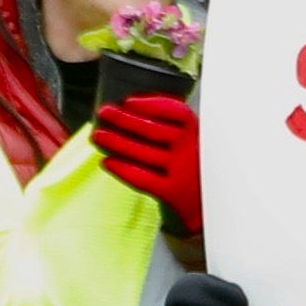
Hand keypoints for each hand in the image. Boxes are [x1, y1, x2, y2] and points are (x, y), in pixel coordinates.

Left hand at [90, 87, 204, 243]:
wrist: (208, 203)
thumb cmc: (191, 166)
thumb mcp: (191, 141)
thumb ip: (169, 126)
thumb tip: (128, 112)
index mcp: (197, 134)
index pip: (179, 113)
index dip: (153, 105)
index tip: (129, 102)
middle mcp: (191, 151)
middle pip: (154, 130)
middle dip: (125, 120)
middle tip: (104, 112)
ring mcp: (182, 172)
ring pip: (144, 153)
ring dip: (117, 142)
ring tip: (98, 135)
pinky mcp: (172, 193)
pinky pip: (143, 179)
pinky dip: (123, 169)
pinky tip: (107, 162)